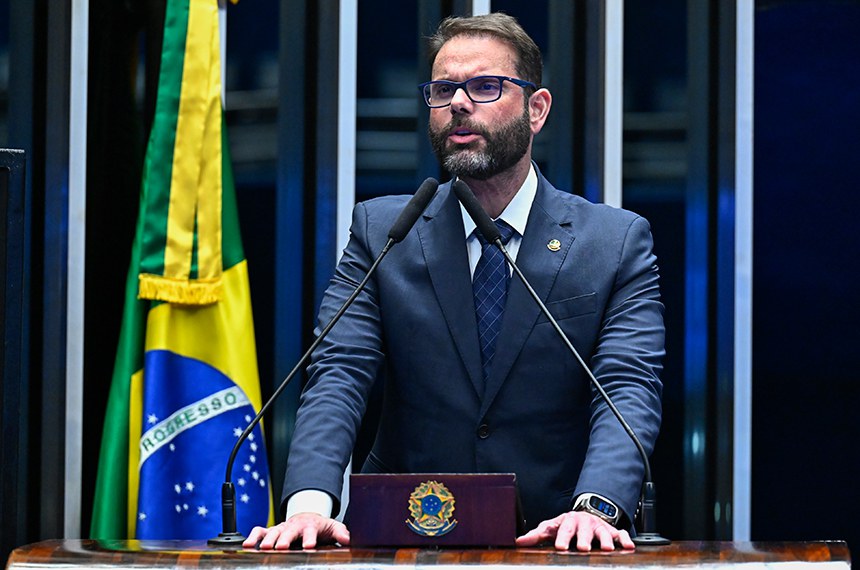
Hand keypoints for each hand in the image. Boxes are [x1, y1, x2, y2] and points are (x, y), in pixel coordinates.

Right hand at [242, 512, 349, 549]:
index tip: (309, 546)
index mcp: (311, 526)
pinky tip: (247, 545)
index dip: (310, 538)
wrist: (308, 517)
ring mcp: (282, 527)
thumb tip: (348, 539)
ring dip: (268, 539)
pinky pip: (260, 531)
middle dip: (285, 539)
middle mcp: (295, 526)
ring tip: (263, 547)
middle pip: (290, 531)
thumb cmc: (320, 526)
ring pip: (273, 531)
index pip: (311, 531)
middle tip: (281, 547)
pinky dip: (253, 536)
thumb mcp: (333, 527)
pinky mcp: (272, 530)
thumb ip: (340, 532)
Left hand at [515, 511, 634, 551]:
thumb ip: (536, 535)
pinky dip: (624, 539)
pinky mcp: (611, 531)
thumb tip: (518, 541)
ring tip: (606, 549)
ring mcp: (599, 526)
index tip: (560, 547)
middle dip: (584, 539)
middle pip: (584, 531)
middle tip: (583, 548)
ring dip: (605, 540)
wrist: (586, 513)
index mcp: (568, 521)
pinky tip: (628, 546)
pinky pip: (620, 533)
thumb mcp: (551, 527)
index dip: (562, 538)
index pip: (563, 529)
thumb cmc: (566, 525)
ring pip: (603, 532)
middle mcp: (584, 522)